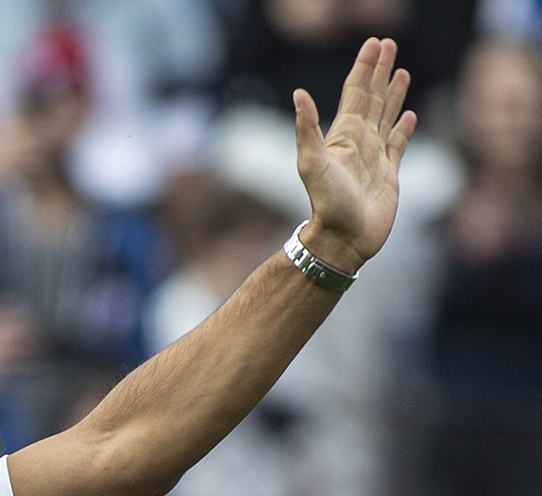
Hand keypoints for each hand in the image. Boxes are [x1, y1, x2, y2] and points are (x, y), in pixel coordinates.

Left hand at [294, 38, 416, 272]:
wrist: (342, 241)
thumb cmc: (327, 205)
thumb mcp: (311, 164)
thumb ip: (307, 129)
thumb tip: (298, 94)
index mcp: (343, 135)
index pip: (355, 92)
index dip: (364, 67)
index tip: (374, 44)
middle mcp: (359, 142)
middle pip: (372, 97)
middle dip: (380, 70)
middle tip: (389, 43)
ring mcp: (374, 157)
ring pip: (386, 116)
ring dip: (393, 93)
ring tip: (401, 71)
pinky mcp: (388, 174)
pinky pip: (397, 143)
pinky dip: (403, 127)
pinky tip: (408, 115)